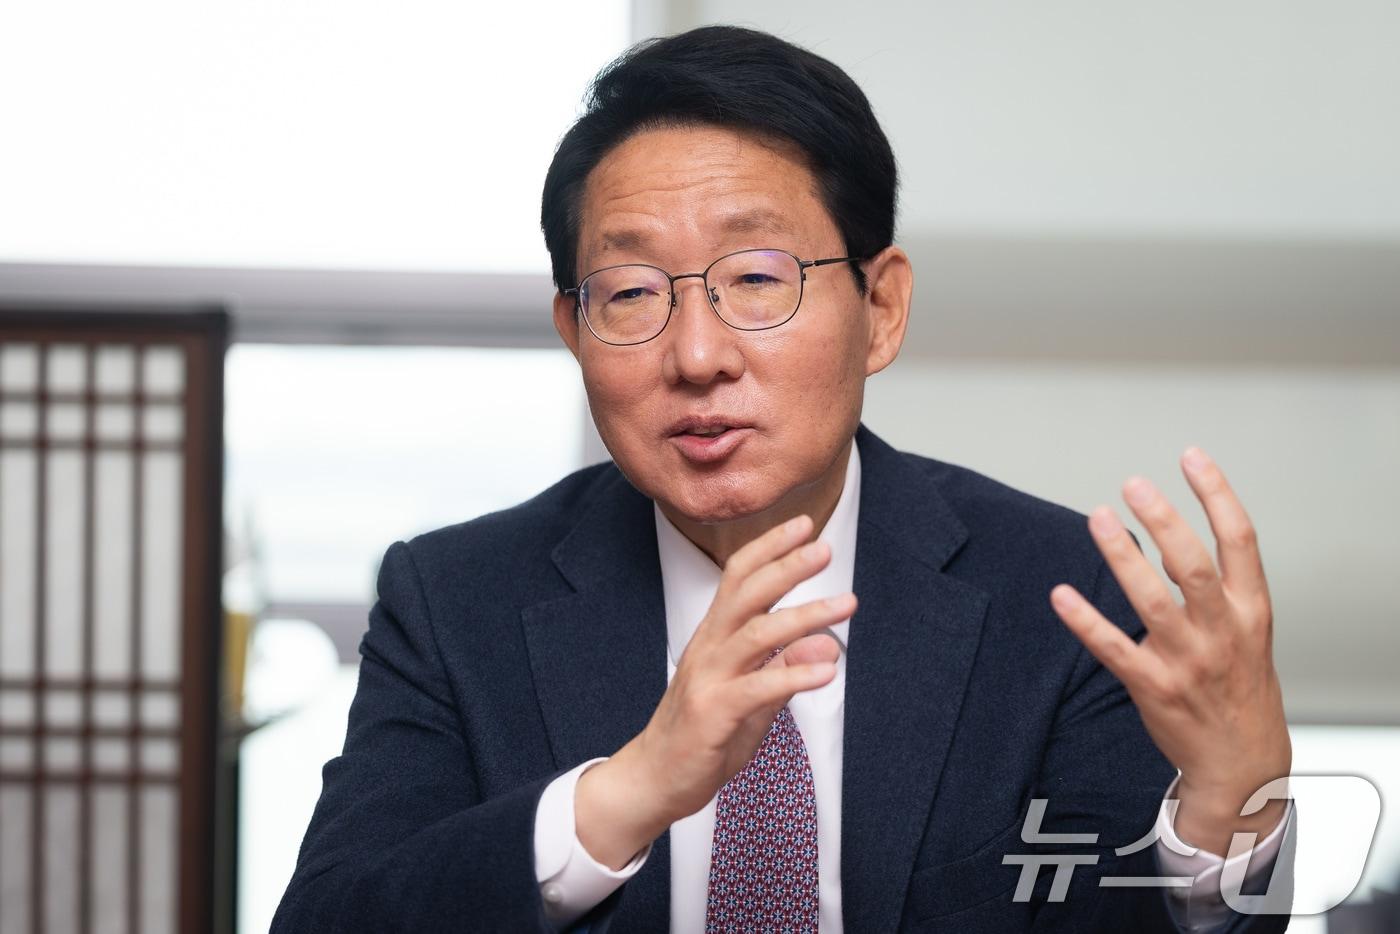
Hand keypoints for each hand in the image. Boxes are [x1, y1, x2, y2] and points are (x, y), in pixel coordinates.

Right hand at [575, 514, 851, 868]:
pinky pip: (758, 688)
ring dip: (806, 615)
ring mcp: (709, 679)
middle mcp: (709, 648)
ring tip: (846, 604)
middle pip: (746, 593)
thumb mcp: (752, 697)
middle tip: (823, 547)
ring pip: (757, 634)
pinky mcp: (714, 713)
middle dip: (786, 566)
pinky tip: (828, 670)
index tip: (803, 526)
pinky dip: (795, 676)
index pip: (738, 577)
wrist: (655, 778)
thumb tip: (824, 646)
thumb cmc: (703, 734)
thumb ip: (784, 670)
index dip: (769, 548)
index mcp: (714, 636)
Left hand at [1049, 447, 1290, 856]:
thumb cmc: (1240, 687)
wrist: (1243, 761)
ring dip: (1123, 557)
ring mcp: (1187, 661)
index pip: (1241, 539)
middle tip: (1135, 484)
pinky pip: (1113, 648)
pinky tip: (1060, 594)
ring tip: (1100, 518)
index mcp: (1249, 610)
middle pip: (1193, 564)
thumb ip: (1216, 585)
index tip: (1192, 457)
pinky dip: (1085, 621)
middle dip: (1165, 519)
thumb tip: (1171, 538)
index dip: (1217, 494)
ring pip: (1153, 601)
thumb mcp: (1248, 630)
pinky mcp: (1153, 687)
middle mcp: (1221, 631)